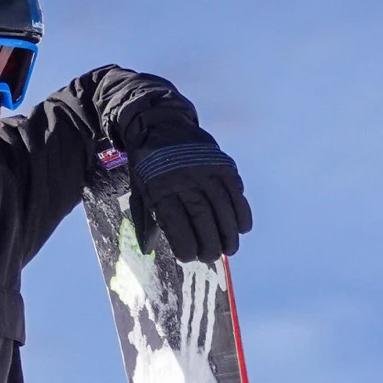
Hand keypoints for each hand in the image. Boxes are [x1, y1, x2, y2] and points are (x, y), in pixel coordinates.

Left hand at [128, 136, 251, 265]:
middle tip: (211, 258)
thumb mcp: (139, 190)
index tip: (190, 258)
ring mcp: (205, 170)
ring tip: (230, 250)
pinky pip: (236, 191)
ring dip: (229, 232)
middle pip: (202, 217)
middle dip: (210, 243)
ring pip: (222, 206)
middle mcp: (184, 179)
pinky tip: (243, 228)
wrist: (159, 123)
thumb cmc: (147, 164)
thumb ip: (146, 219)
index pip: (176, 224)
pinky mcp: (221, 163)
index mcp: (160, 188)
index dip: (186, 245)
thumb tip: (147, 250)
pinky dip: (242, 212)